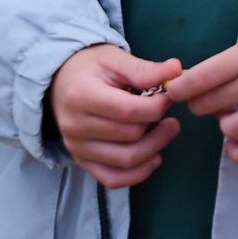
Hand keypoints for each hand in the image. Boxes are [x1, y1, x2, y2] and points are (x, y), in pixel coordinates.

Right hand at [51, 43, 183, 187]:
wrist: (61, 81)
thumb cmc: (91, 68)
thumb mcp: (116, 59)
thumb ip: (145, 69)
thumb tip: (176, 70)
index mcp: (82, 96)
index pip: (128, 111)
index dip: (157, 106)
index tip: (168, 96)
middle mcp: (75, 126)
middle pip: (130, 136)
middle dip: (158, 125)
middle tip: (168, 112)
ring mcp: (76, 148)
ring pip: (126, 160)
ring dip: (155, 147)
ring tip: (167, 129)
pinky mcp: (82, 162)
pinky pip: (113, 179)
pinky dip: (138, 173)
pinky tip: (154, 157)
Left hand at [171, 13, 237, 165]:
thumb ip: (228, 62)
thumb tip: (191, 85)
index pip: (197, 80)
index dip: (179, 88)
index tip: (175, 90)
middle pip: (207, 105)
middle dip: (201, 102)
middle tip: (211, 95)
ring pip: (227, 128)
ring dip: (224, 121)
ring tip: (236, 109)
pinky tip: (234, 143)